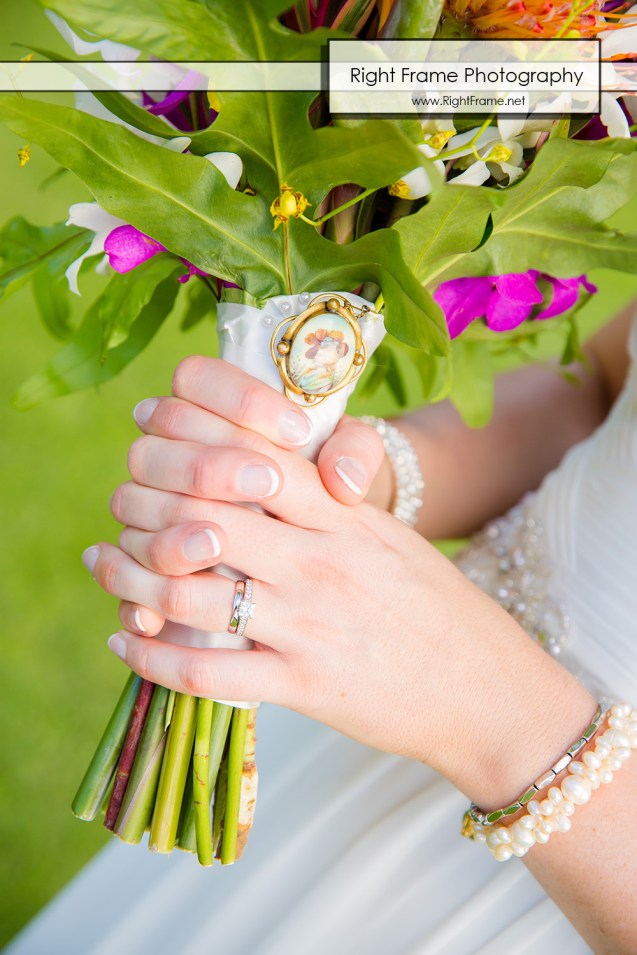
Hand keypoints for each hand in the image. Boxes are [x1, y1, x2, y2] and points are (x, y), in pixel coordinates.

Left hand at [83, 356, 594, 809]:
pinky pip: (206, 673)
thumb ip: (324, 500)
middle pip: (203, 511)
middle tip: (121, 500)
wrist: (486, 690)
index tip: (148, 424)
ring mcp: (309, 624)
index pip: (250, 451)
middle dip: (142, 500)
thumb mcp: (386, 533)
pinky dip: (151, 655)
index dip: (186, 430)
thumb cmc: (433, 604)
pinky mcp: (303, 686)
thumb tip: (253, 468)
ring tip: (105, 562)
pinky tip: (124, 637)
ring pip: (188, 591)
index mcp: (342, 514)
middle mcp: (320, 559)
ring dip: (129, 575)